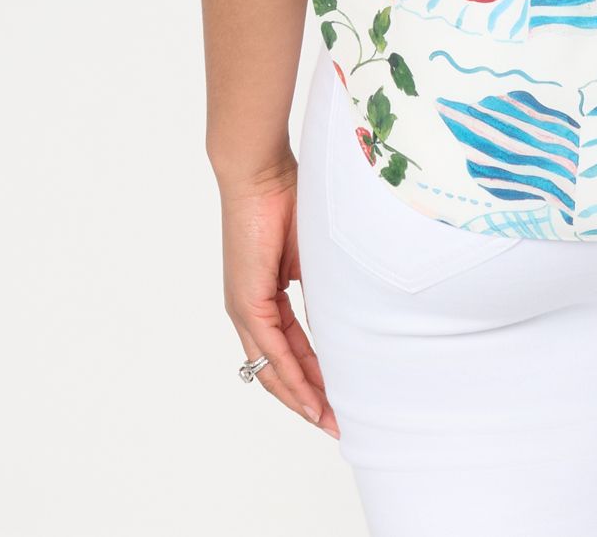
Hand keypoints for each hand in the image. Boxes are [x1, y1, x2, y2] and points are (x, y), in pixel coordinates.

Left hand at [220, 153, 337, 434]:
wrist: (261, 170)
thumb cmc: (288, 196)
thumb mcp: (315, 253)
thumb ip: (325, 285)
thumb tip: (351, 309)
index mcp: (266, 295)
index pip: (292, 349)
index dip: (315, 378)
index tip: (341, 401)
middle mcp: (250, 308)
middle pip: (279, 369)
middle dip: (310, 400)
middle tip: (339, 426)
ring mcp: (244, 306)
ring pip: (273, 367)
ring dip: (302, 397)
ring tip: (329, 422)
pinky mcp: (246, 300)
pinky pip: (270, 349)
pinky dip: (291, 375)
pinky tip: (310, 397)